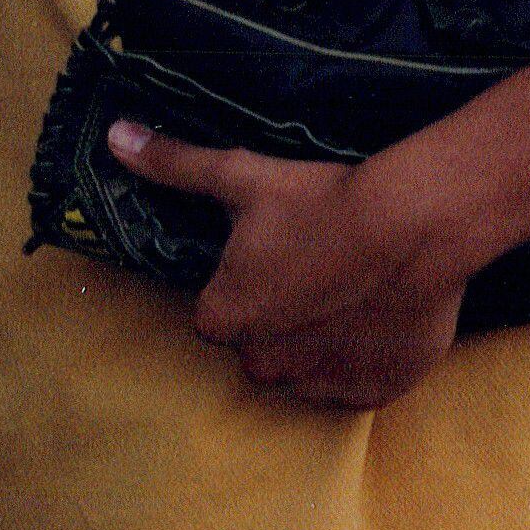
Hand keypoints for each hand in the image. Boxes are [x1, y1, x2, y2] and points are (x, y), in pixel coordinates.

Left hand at [106, 118, 468, 406]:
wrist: (414, 225)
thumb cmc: (321, 202)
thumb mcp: (240, 176)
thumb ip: (175, 166)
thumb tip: (115, 137)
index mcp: (224, 320)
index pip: (219, 309)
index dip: (247, 281)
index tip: (275, 254)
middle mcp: (264, 363)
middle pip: (262, 342)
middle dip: (281, 314)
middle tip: (315, 269)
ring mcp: (319, 383)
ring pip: (306, 365)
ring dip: (318, 340)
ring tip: (348, 291)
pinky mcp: (372, 393)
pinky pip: (353, 383)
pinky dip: (360, 358)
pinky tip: (373, 317)